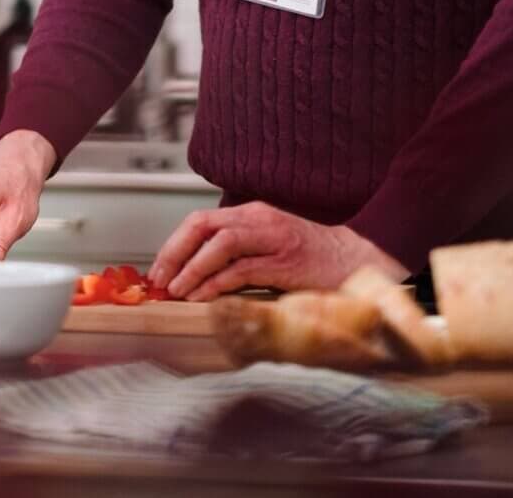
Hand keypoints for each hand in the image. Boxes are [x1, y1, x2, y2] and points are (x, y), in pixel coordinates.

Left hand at [148, 201, 408, 300]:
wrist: (353, 260)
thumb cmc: (309, 258)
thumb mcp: (267, 245)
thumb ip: (237, 252)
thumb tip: (195, 274)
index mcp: (252, 214)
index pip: (202, 220)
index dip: (175, 244)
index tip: (159, 269)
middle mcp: (259, 219)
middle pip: (204, 225)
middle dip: (175, 252)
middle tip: (160, 279)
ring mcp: (272, 239)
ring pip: (220, 244)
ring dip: (193, 268)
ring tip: (177, 291)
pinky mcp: (283, 262)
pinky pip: (241, 270)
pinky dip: (216, 284)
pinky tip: (203, 298)